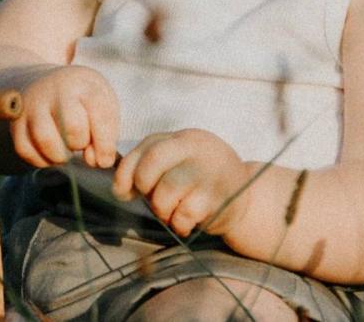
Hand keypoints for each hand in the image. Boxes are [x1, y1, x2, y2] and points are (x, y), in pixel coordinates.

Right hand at [12, 65, 119, 168]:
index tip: (104, 158)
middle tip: (80, 142)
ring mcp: (31, 103)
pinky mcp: (15, 120)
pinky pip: (25, 150)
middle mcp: (55, 89)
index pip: (100, 117)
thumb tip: (93, 161)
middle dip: (80, 144)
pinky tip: (49, 153)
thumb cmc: (82, 99)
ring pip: (45, 140)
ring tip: (65, 151)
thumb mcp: (103, 105)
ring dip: (60, 156)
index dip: (105, 146)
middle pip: (73, 129)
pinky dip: (41, 160)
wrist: (45, 84)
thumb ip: (106, 134)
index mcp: (83, 83)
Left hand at [112, 129, 250, 236]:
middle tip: (154, 199)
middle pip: (151, 166)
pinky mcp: (219, 198)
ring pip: (166, 192)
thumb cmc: (198, 179)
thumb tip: (121, 190)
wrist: (242, 193)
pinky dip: (179, 224)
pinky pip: (184, 214)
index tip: (125, 191)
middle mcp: (196, 149)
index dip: (126, 173)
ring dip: (162, 209)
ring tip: (172, 212)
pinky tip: (186, 222)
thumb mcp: (175, 163)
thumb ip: (147, 167)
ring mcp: (208, 172)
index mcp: (181, 139)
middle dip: (144, 188)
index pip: (144, 149)